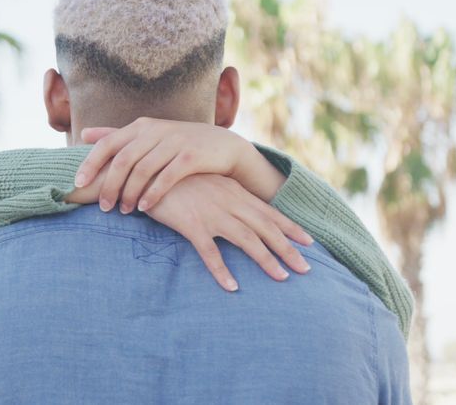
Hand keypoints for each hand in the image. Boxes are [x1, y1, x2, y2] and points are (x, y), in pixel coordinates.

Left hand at [74, 117, 285, 213]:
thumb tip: (84, 134)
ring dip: (130, 193)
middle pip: (123, 160)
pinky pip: (166, 177)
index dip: (90, 163)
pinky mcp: (191, 156)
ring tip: (124, 211)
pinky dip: (152, 194)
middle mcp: (155, 131)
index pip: (108, 144)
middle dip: (110, 185)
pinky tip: (144, 207)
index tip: (78, 183)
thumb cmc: (179, 144)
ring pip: (143, 170)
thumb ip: (117, 135)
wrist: (223, 146)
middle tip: (104, 206)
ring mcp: (174, 142)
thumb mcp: (149, 135)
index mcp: (142, 127)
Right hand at [145, 174, 312, 290]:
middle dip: (288, 249)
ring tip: (281, 278)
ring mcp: (210, 213)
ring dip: (266, 260)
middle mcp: (228, 201)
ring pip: (246, 239)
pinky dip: (222, 270)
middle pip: (265, 228)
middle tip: (306, 269)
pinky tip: (232, 286)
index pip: (269, 212)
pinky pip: (209, 252)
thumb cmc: (175, 179)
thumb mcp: (206, 183)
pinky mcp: (190, 224)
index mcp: (233, 191)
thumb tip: (239, 213)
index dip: (291, 228)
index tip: (309, 243)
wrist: (146, 168)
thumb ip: (224, 196)